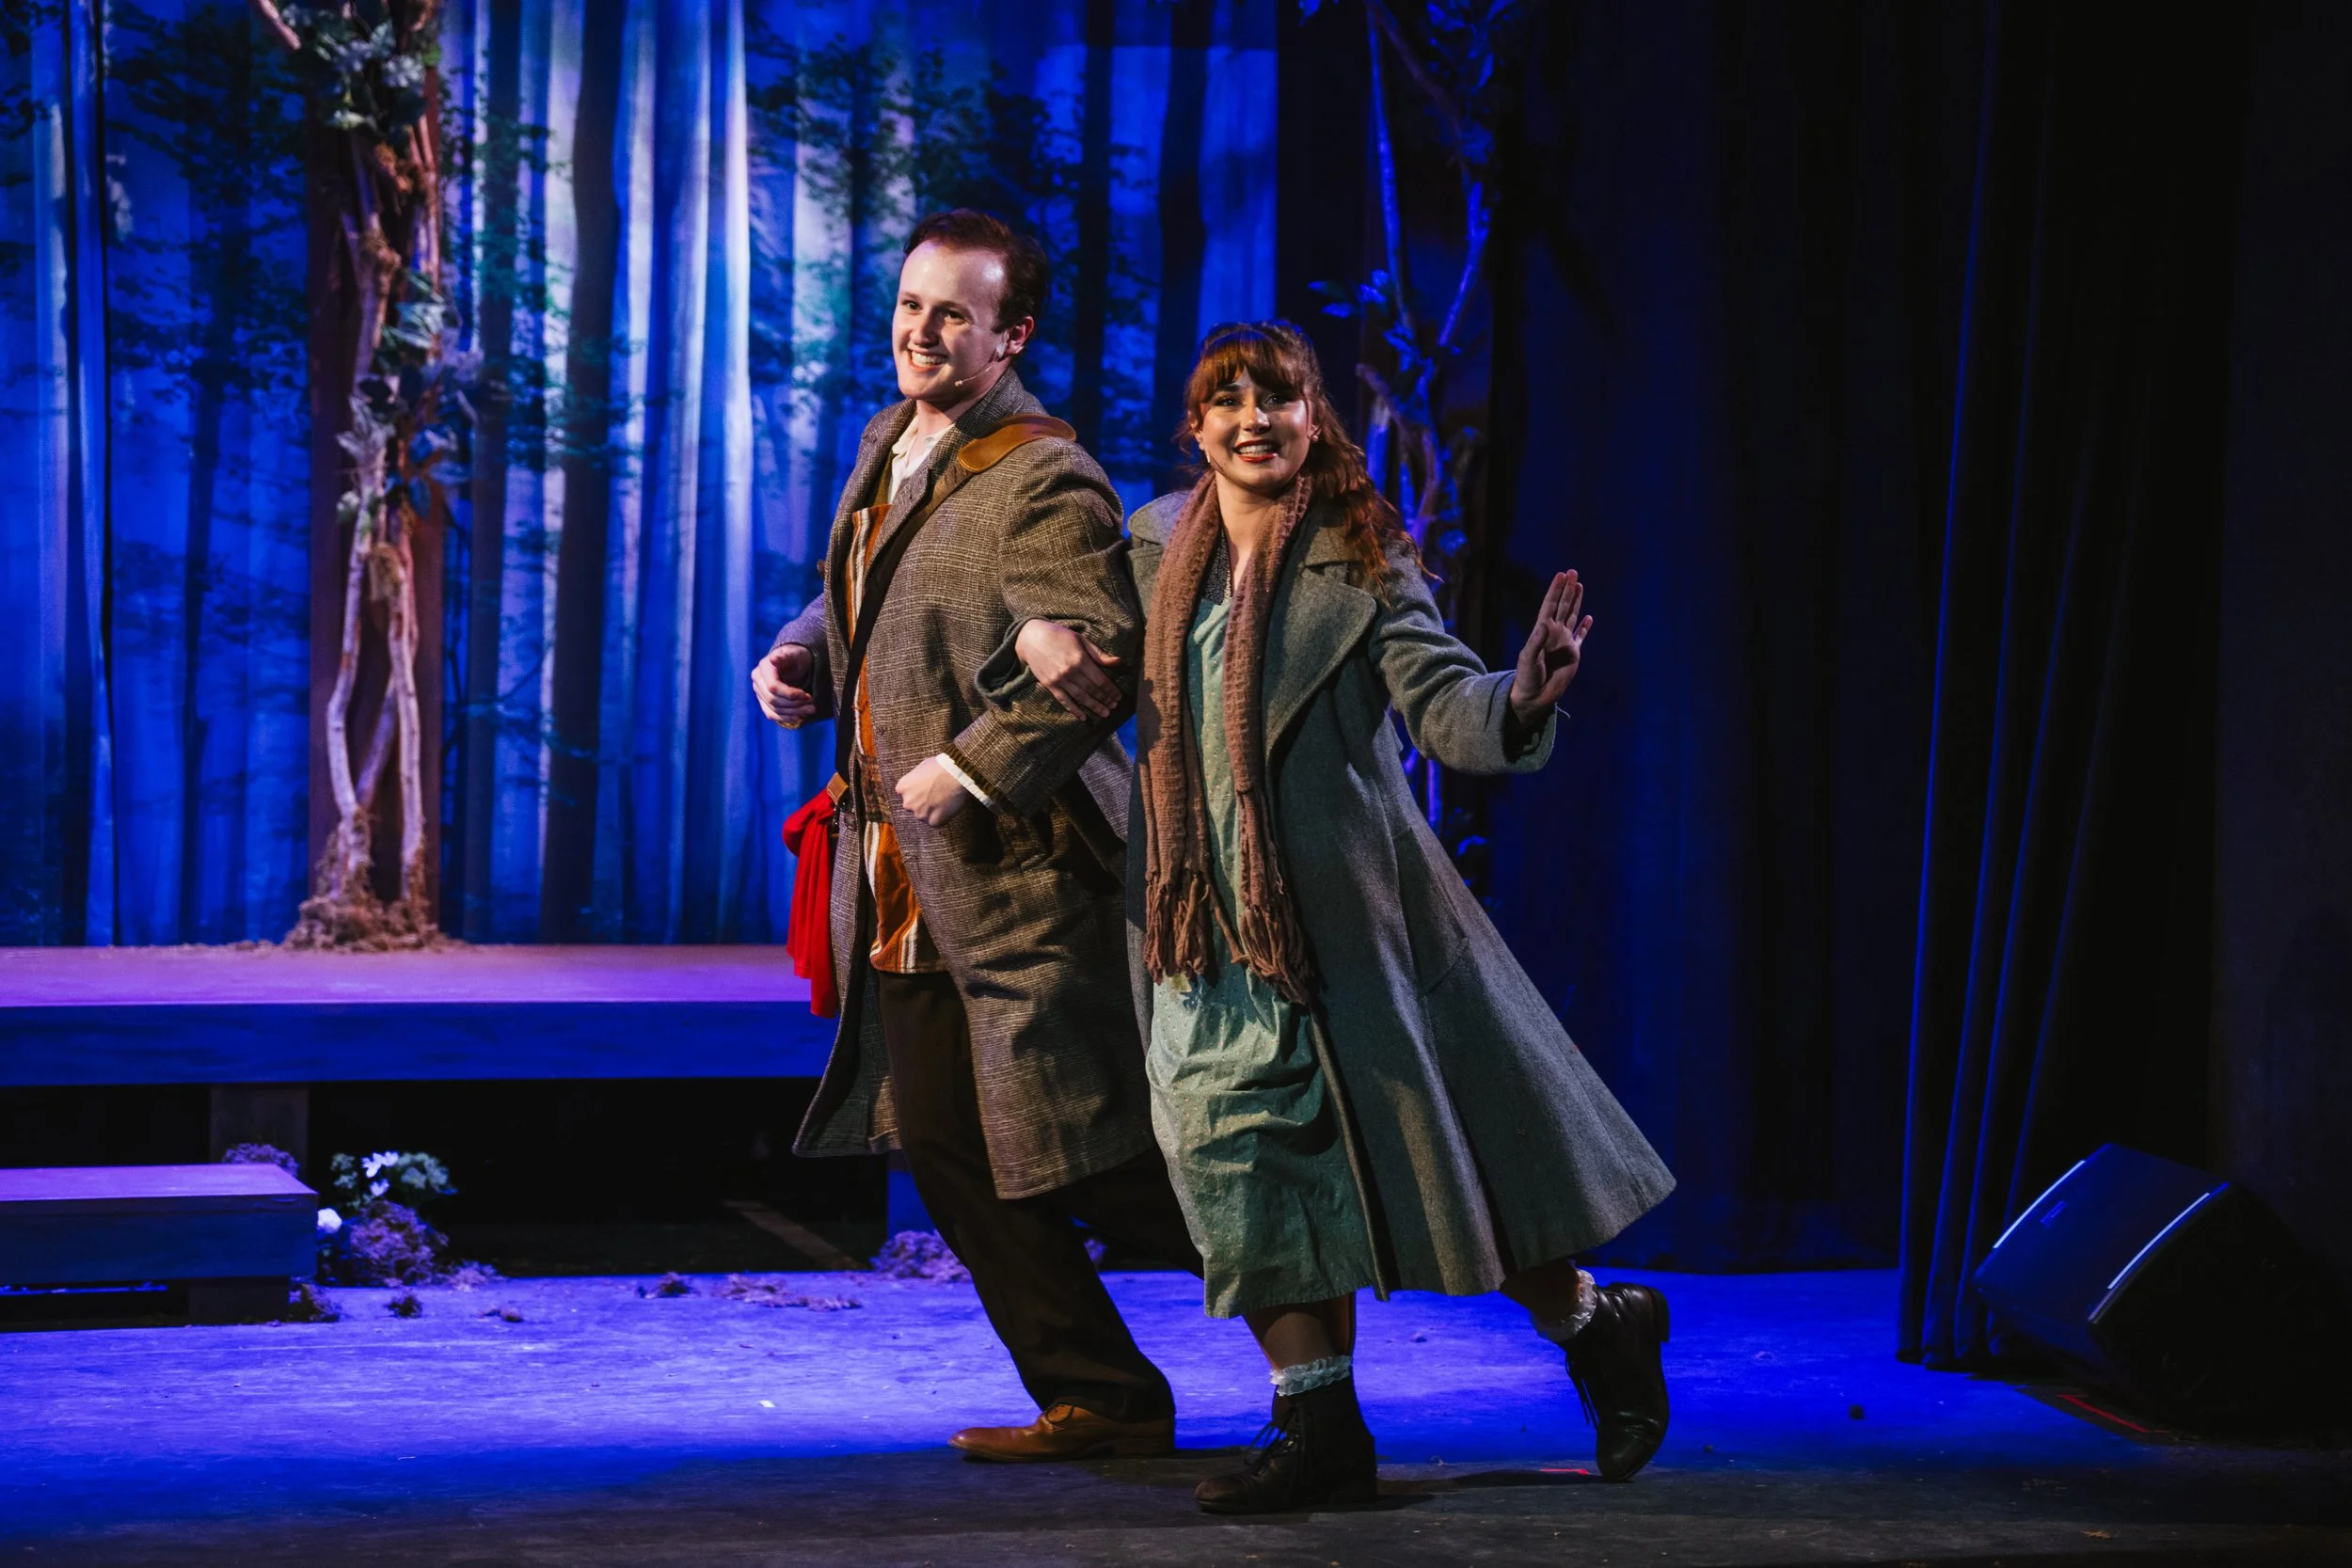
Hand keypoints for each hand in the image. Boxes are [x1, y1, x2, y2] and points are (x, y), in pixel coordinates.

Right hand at [752, 644, 816, 726]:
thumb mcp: (795, 653)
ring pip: (773, 709)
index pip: (773, 687)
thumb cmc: (796, 656)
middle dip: (794, 705)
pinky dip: (785, 718)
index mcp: (763, 668)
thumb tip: (773, 659)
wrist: (792, 661)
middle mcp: (757, 681)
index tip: (807, 695)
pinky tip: (799, 717)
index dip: (790, 694)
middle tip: (812, 704)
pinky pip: (771, 714)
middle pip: (773, 700)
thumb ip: (786, 656)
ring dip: (793, 713)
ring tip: (810, 710)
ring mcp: (759, 692)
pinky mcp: (763, 701)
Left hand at [894, 756, 970, 825]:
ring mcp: (920, 813)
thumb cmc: (941, 766)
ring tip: (943, 800)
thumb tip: (919, 781)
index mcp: (902, 787)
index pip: (906, 794)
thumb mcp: (922, 767)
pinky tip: (948, 807)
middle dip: (922, 803)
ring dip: (931, 811)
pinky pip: (935, 822)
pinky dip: (941, 817)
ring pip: (923, 815)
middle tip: (935, 796)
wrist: (956, 775)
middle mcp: (907, 802)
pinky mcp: (933, 821)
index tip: (926, 790)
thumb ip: (915, 779)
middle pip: (913, 806)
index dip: (917, 792)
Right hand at [1015, 618, 1122, 719]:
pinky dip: (1074, 710)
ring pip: (1080, 698)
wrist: (1031, 638)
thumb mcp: (1081, 640)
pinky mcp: (1050, 685)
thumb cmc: (1059, 635)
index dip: (1111, 690)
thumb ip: (1098, 653)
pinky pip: (1064, 701)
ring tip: (1105, 714)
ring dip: (1094, 707)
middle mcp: (1070, 672)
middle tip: (1114, 707)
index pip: (1100, 680)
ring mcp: (1059, 680)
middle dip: (1105, 699)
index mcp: (1080, 660)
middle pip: (1092, 690)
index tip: (1118, 696)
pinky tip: (1083, 717)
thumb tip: (1117, 662)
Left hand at [1509, 570, 1592, 725]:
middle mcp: (1554, 633)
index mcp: (1542, 631)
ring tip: (1579, 585)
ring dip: (1576, 601)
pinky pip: (1581, 636)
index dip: (1556, 590)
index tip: (1561, 575)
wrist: (1535, 696)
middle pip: (1563, 605)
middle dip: (1567, 589)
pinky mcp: (1573, 654)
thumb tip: (1546, 623)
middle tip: (1573, 572)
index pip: (1550, 605)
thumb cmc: (1527, 677)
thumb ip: (1536, 641)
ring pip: (1572, 616)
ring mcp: (1564, 642)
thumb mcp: (1528, 659)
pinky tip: (1589, 617)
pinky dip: (1585, 627)